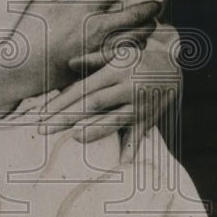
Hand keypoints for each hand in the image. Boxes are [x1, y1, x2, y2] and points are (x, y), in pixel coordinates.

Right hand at [12, 0, 159, 95]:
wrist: (21, 66)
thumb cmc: (30, 29)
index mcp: (83, 7)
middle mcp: (96, 28)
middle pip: (135, 15)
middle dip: (150, 7)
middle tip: (158, 3)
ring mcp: (98, 49)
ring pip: (135, 37)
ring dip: (147, 28)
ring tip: (152, 23)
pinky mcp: (97, 65)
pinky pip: (125, 56)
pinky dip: (135, 48)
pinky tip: (137, 44)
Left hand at [41, 24, 181, 158]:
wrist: (174, 65)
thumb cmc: (138, 59)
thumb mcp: (118, 54)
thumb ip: (94, 60)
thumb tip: (70, 64)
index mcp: (115, 70)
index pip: (83, 89)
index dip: (62, 101)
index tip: (42, 113)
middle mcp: (127, 87)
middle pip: (94, 104)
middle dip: (67, 117)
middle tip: (45, 129)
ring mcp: (140, 103)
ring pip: (116, 118)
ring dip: (96, 129)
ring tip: (75, 137)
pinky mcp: (150, 116)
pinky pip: (140, 133)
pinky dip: (132, 148)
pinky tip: (121, 162)